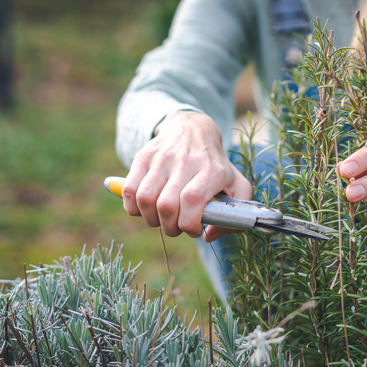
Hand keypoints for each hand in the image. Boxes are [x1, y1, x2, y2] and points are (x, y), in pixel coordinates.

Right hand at [121, 111, 251, 241]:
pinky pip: (130, 190)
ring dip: (151, 219)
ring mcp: (162, 158)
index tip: (194, 229)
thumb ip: (233, 217)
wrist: (193, 130)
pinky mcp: (143, 157)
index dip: (189, 223)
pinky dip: (133, 207)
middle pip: (167, 205)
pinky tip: (146, 208)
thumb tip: (208, 236)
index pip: (192, 200)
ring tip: (161, 218)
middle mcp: (186, 162)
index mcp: (212, 171)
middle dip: (170, 227)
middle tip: (177, 226)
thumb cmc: (215, 167)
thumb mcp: (237, 186)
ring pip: (145, 199)